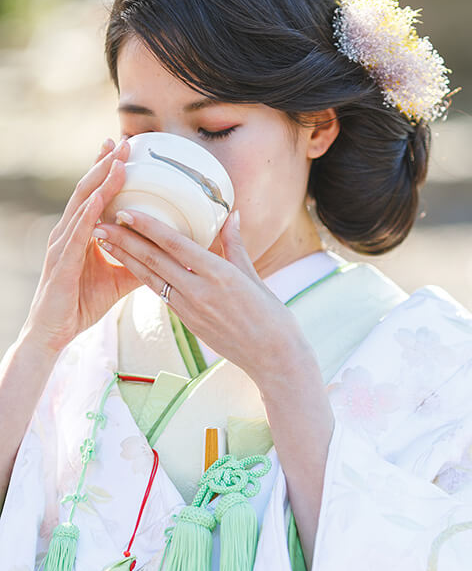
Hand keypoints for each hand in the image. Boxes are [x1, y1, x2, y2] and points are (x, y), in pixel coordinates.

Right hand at [23, 138, 139, 356]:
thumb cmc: (82, 302)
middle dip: (106, 164)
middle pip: (88, 189)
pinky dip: (89, 214)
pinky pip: (77, 234)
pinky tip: (100, 199)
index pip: (95, 192)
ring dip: (100, 181)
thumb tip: (171, 253)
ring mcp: (62, 244)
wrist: (54, 332)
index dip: (107, 169)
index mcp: (81, 232)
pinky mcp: (61, 262)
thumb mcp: (121, 278)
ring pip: (82, 205)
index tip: (126, 147)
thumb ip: (141, 261)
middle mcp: (69, 231)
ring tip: (118, 161)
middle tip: (125, 141)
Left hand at [92, 208, 306, 385]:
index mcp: (219, 274)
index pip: (176, 245)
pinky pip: (161, 294)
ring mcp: (191, 309)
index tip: (126, 211)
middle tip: (99, 223)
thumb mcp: (253, 276)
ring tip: (103, 242)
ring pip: (151, 279)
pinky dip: (142, 277)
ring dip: (125, 259)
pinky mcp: (187, 322)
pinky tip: (129, 266)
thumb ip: (236, 245)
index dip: (148, 227)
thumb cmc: (271, 315)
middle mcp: (200, 291)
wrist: (272, 358)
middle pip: (154, 261)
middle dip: (124, 241)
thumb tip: (232, 215)